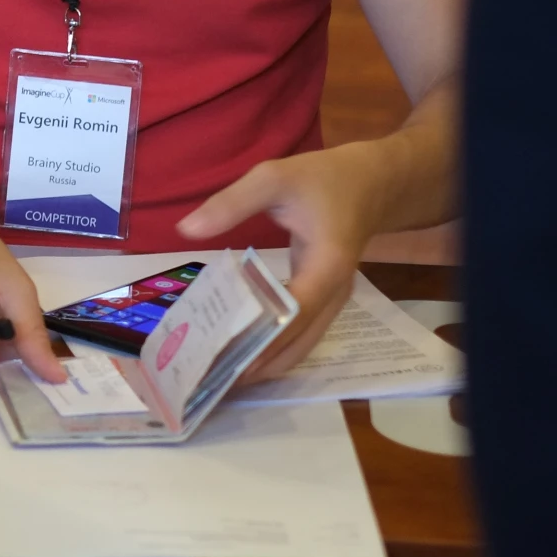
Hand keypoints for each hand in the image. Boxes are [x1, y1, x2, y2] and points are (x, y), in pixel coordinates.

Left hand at [176, 144, 383, 381]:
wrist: (371, 182)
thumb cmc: (322, 179)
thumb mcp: (273, 178)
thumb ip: (231, 203)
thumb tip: (186, 230)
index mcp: (326, 267)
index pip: (291, 314)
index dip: (258, 340)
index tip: (221, 359)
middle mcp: (334, 294)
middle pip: (297, 343)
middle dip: (256, 365)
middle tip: (210, 378)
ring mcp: (333, 301)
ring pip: (301, 346)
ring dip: (265, 362)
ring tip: (220, 373)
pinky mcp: (324, 299)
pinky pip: (300, 333)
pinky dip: (273, 347)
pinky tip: (240, 349)